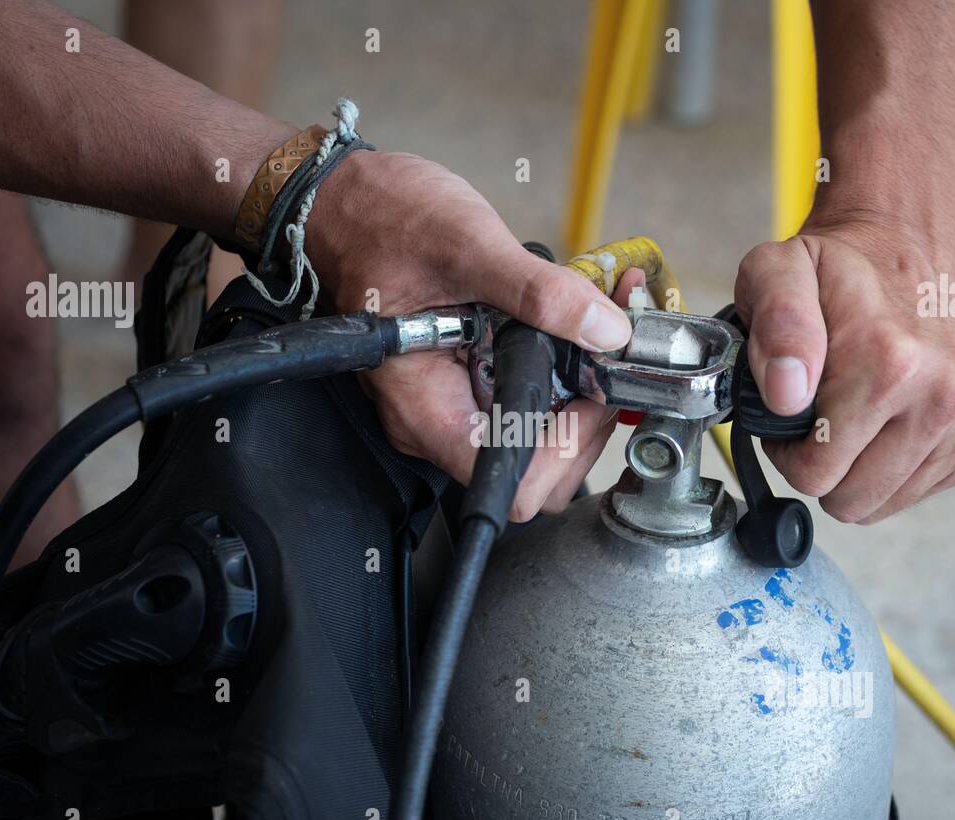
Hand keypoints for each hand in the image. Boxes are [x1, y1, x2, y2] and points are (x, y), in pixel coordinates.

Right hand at [303, 150, 637, 520]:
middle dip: (585, 419)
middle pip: (535, 471)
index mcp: (425, 408)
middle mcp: (436, 419)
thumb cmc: (380, 220)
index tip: (590, 391)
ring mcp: (451, 401)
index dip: (566, 450)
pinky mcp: (467, 379)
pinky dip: (564, 369)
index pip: (514, 486)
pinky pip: (525, 398)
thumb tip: (606, 330)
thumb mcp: (467, 245)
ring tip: (601, 326)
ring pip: (537, 436)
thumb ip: (539, 293)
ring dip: (581, 391)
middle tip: (607, 356)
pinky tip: (579, 322)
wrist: (347, 198)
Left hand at [733, 221, 954, 523]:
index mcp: (890, 362)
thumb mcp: (776, 274)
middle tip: (815, 414)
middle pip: (851, 500)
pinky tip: (882, 422)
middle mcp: (941, 394)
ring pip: (881, 505)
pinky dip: (888, 471)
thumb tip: (786, 394)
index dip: (787, 450)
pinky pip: (914, 495)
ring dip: (854, 471)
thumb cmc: (832, 273)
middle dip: (821, 466)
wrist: (901, 256)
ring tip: (848, 415)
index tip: (789, 411)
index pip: (815, 473)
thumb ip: (776, 325)